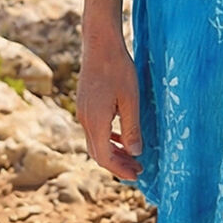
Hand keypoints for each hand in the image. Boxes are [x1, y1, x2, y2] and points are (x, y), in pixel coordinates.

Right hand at [77, 41, 143, 181]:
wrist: (100, 46)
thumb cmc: (118, 70)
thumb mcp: (131, 100)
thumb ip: (132, 127)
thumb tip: (135, 153)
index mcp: (96, 121)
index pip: (103, 157)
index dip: (119, 169)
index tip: (136, 175)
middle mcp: (85, 120)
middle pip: (98, 153)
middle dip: (117, 165)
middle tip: (138, 172)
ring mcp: (83, 113)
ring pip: (96, 142)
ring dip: (113, 153)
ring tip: (133, 159)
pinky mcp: (86, 106)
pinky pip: (96, 130)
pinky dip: (109, 139)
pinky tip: (122, 139)